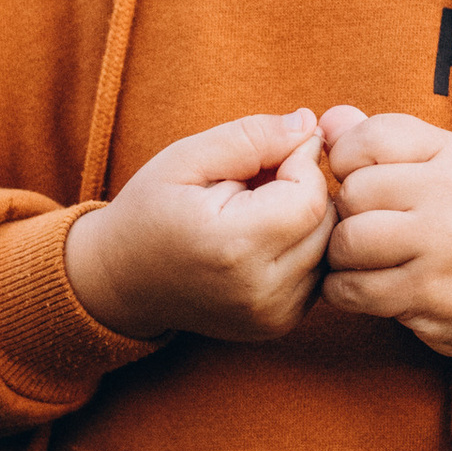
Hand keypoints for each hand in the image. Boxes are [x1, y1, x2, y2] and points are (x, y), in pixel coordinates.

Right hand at [64, 111, 334, 343]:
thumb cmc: (150, 210)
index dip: (302, 163)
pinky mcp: (278, 325)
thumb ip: (252, 136)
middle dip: (307, 191)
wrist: (122, 281)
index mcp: (233, 247)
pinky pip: (318, 273)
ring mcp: (270, 316)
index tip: (273, 152)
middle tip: (263, 180)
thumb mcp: (187, 158)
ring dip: (308, 221)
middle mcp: (259, 292)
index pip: (311, 198)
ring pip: (329, 251)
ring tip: (260, 209)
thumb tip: (310, 125)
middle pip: (327, 226)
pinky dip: (302, 249)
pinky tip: (264, 237)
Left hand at [315, 106, 451, 364]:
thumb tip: (326, 121)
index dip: (347, 160)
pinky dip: (345, 291)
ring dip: (340, 257)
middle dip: (344, 215)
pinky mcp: (429, 293)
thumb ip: (384, 142)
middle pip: (353, 192)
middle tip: (363, 229)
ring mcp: (444, 245)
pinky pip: (353, 288)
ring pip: (347, 241)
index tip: (359, 180)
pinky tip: (365, 288)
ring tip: (362, 260)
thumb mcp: (442, 169)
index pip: (371, 136)